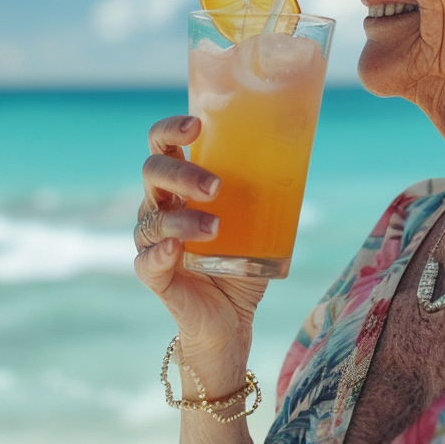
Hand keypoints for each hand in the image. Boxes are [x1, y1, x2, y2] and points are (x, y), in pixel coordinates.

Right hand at [134, 115, 267, 370]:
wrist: (231, 318)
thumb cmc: (241, 261)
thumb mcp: (256, 221)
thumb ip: (265, 190)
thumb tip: (298, 151)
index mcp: (179, 188)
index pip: (162, 146)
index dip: (170, 130)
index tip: (196, 125)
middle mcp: (159, 208)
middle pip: (153, 174)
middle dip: (182, 174)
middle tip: (216, 186)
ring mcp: (153, 242)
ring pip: (153, 219)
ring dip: (183, 220)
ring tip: (215, 227)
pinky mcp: (155, 276)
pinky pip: (146, 262)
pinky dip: (160, 254)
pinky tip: (174, 250)